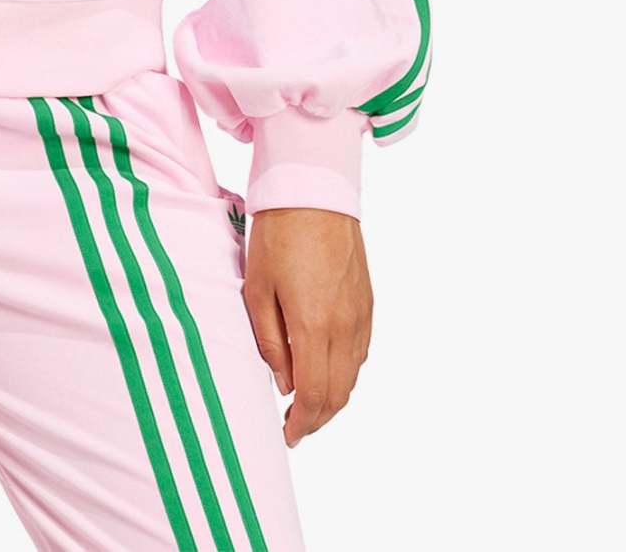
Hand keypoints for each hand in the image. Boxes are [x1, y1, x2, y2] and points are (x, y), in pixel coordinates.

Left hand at [242, 207, 371, 447]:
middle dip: (317, 419)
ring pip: (353, 375)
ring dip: (333, 398)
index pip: (315, 395)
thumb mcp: (257, 288)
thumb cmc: (278, 235)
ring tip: (308, 403)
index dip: (302, 424)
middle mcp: (344, 326)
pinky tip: (327, 369)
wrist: (314, 191)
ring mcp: (361, 314)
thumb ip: (270, 341)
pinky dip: (346, 371)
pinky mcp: (368, 301)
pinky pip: (361, 351)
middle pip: (338, 394)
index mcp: (314, 325)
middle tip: (295, 427)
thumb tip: (284, 383)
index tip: (287, 435)